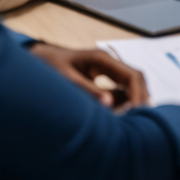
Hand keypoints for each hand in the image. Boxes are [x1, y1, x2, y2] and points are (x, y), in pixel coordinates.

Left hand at [29, 42, 150, 109]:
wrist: (38, 59)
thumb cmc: (49, 65)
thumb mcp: (66, 78)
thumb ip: (87, 90)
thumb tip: (109, 105)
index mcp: (103, 59)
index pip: (132, 75)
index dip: (139, 94)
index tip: (138, 112)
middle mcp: (109, 64)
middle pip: (135, 80)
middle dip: (140, 99)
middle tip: (141, 120)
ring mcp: (107, 71)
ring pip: (129, 86)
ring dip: (133, 101)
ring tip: (132, 121)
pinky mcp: (102, 81)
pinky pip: (119, 92)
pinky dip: (123, 104)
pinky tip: (120, 116)